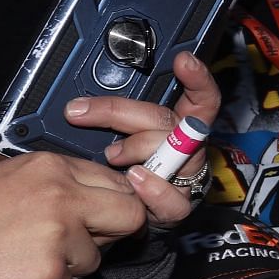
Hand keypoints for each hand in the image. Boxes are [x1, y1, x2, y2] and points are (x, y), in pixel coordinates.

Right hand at [0, 151, 147, 278]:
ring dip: (68, 266)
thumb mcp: (5, 183)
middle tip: (79, 244)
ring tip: (21, 259)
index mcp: (49, 167)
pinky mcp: (51, 275)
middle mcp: (60, 195)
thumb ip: (54, 185)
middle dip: (113, 234)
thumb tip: (97, 197)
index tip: (101, 217)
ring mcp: (58, 236)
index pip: (116, 182)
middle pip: (129, 216)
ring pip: (96, 258)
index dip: (111, 203)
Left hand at [61, 51, 221, 227]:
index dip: (197, 78)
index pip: (200, 98)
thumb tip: (77, 106)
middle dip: (123, 113)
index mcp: (180, 126)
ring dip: (137, 149)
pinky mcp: (179, 206)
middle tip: (82, 113)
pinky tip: (135, 180)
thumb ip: (114, 121)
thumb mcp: (119, 140)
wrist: (123, 219)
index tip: (183, 60)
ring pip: (173, 152)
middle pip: (170, 120)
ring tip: (112, 156)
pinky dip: (153, 188)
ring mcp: (185, 177)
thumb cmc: (122, 172)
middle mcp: (189, 148)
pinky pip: (173, 198)